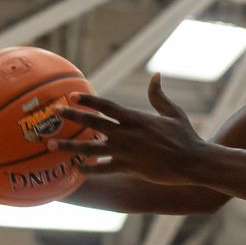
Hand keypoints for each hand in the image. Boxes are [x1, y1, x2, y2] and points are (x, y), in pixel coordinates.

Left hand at [50, 73, 205, 185]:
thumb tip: (156, 76)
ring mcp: (126, 152)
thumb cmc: (186, 137)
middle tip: (54, 112)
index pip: (107, 107)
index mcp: (137, 118)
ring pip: (91, 147)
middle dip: (72, 116)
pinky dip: (89, 168)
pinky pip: (104, 168)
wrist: (194, 161)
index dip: (88, 101)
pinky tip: (75, 168)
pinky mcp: (129, 167)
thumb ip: (159, 96)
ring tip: (51, 143)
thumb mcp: (174, 113)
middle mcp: (128, 133)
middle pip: (94, 123)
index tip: (71, 96)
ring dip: (70, 145)